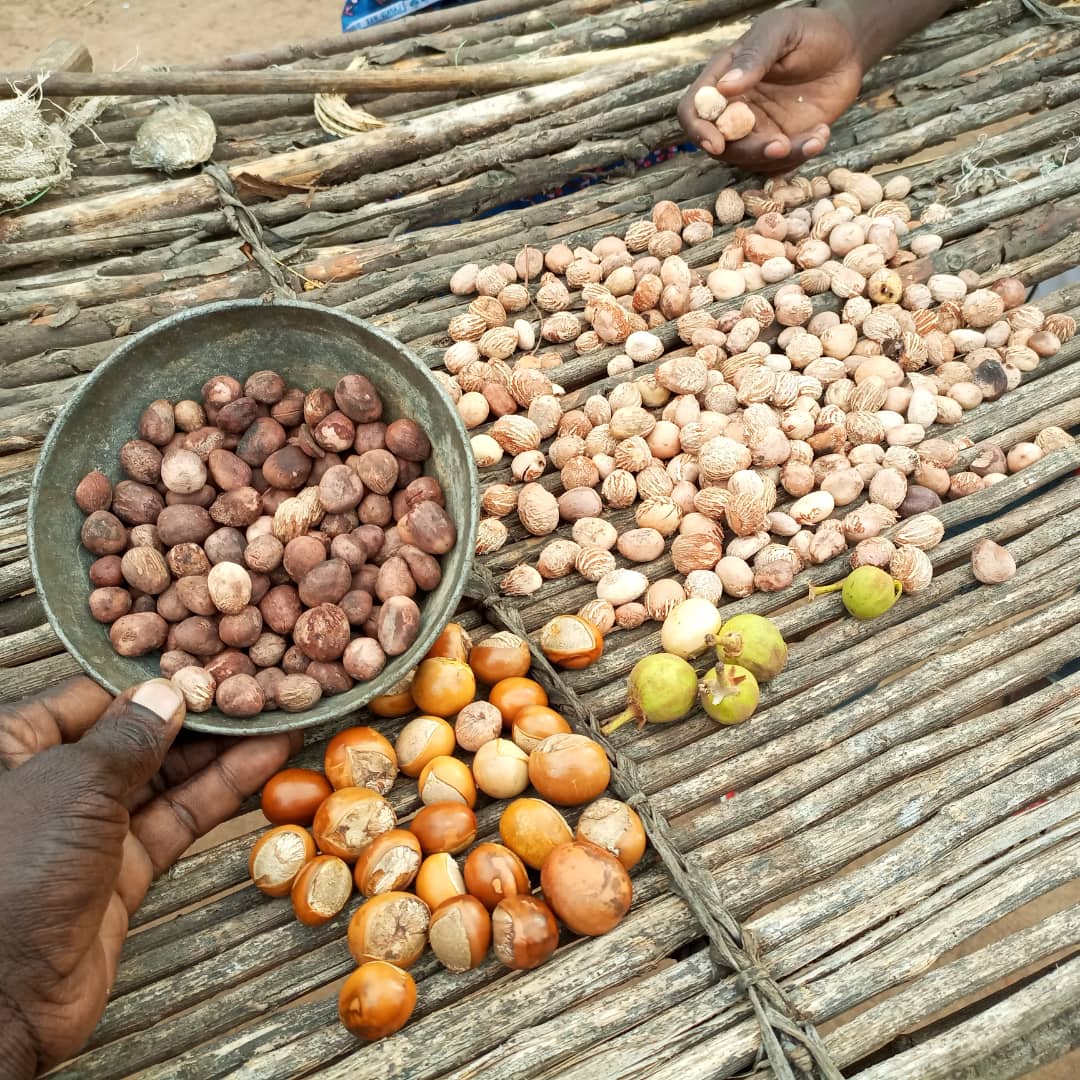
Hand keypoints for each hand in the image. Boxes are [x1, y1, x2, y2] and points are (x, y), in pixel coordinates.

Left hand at [0, 677, 299, 1075]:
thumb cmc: (7, 874)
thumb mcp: (71, 783)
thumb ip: (128, 735)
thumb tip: (169, 694)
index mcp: (10, 748)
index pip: (93, 695)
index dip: (153, 677)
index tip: (209, 658)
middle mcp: (49, 783)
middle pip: (135, 734)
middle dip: (197, 713)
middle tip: (254, 685)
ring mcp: (87, 829)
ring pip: (165, 775)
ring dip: (222, 748)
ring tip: (275, 715)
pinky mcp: (121, 871)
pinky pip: (177, 818)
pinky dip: (222, 790)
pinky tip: (266, 761)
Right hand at [679, 8, 864, 173]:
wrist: (848, 48)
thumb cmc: (811, 31)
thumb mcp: (782, 31)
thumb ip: (755, 56)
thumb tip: (725, 87)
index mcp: (724, 78)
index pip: (694, 110)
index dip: (698, 130)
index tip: (718, 144)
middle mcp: (735, 108)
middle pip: (722, 146)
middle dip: (750, 151)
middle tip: (781, 146)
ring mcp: (758, 129)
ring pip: (753, 160)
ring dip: (783, 157)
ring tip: (816, 136)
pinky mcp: (782, 142)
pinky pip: (780, 165)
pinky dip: (800, 158)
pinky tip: (821, 134)